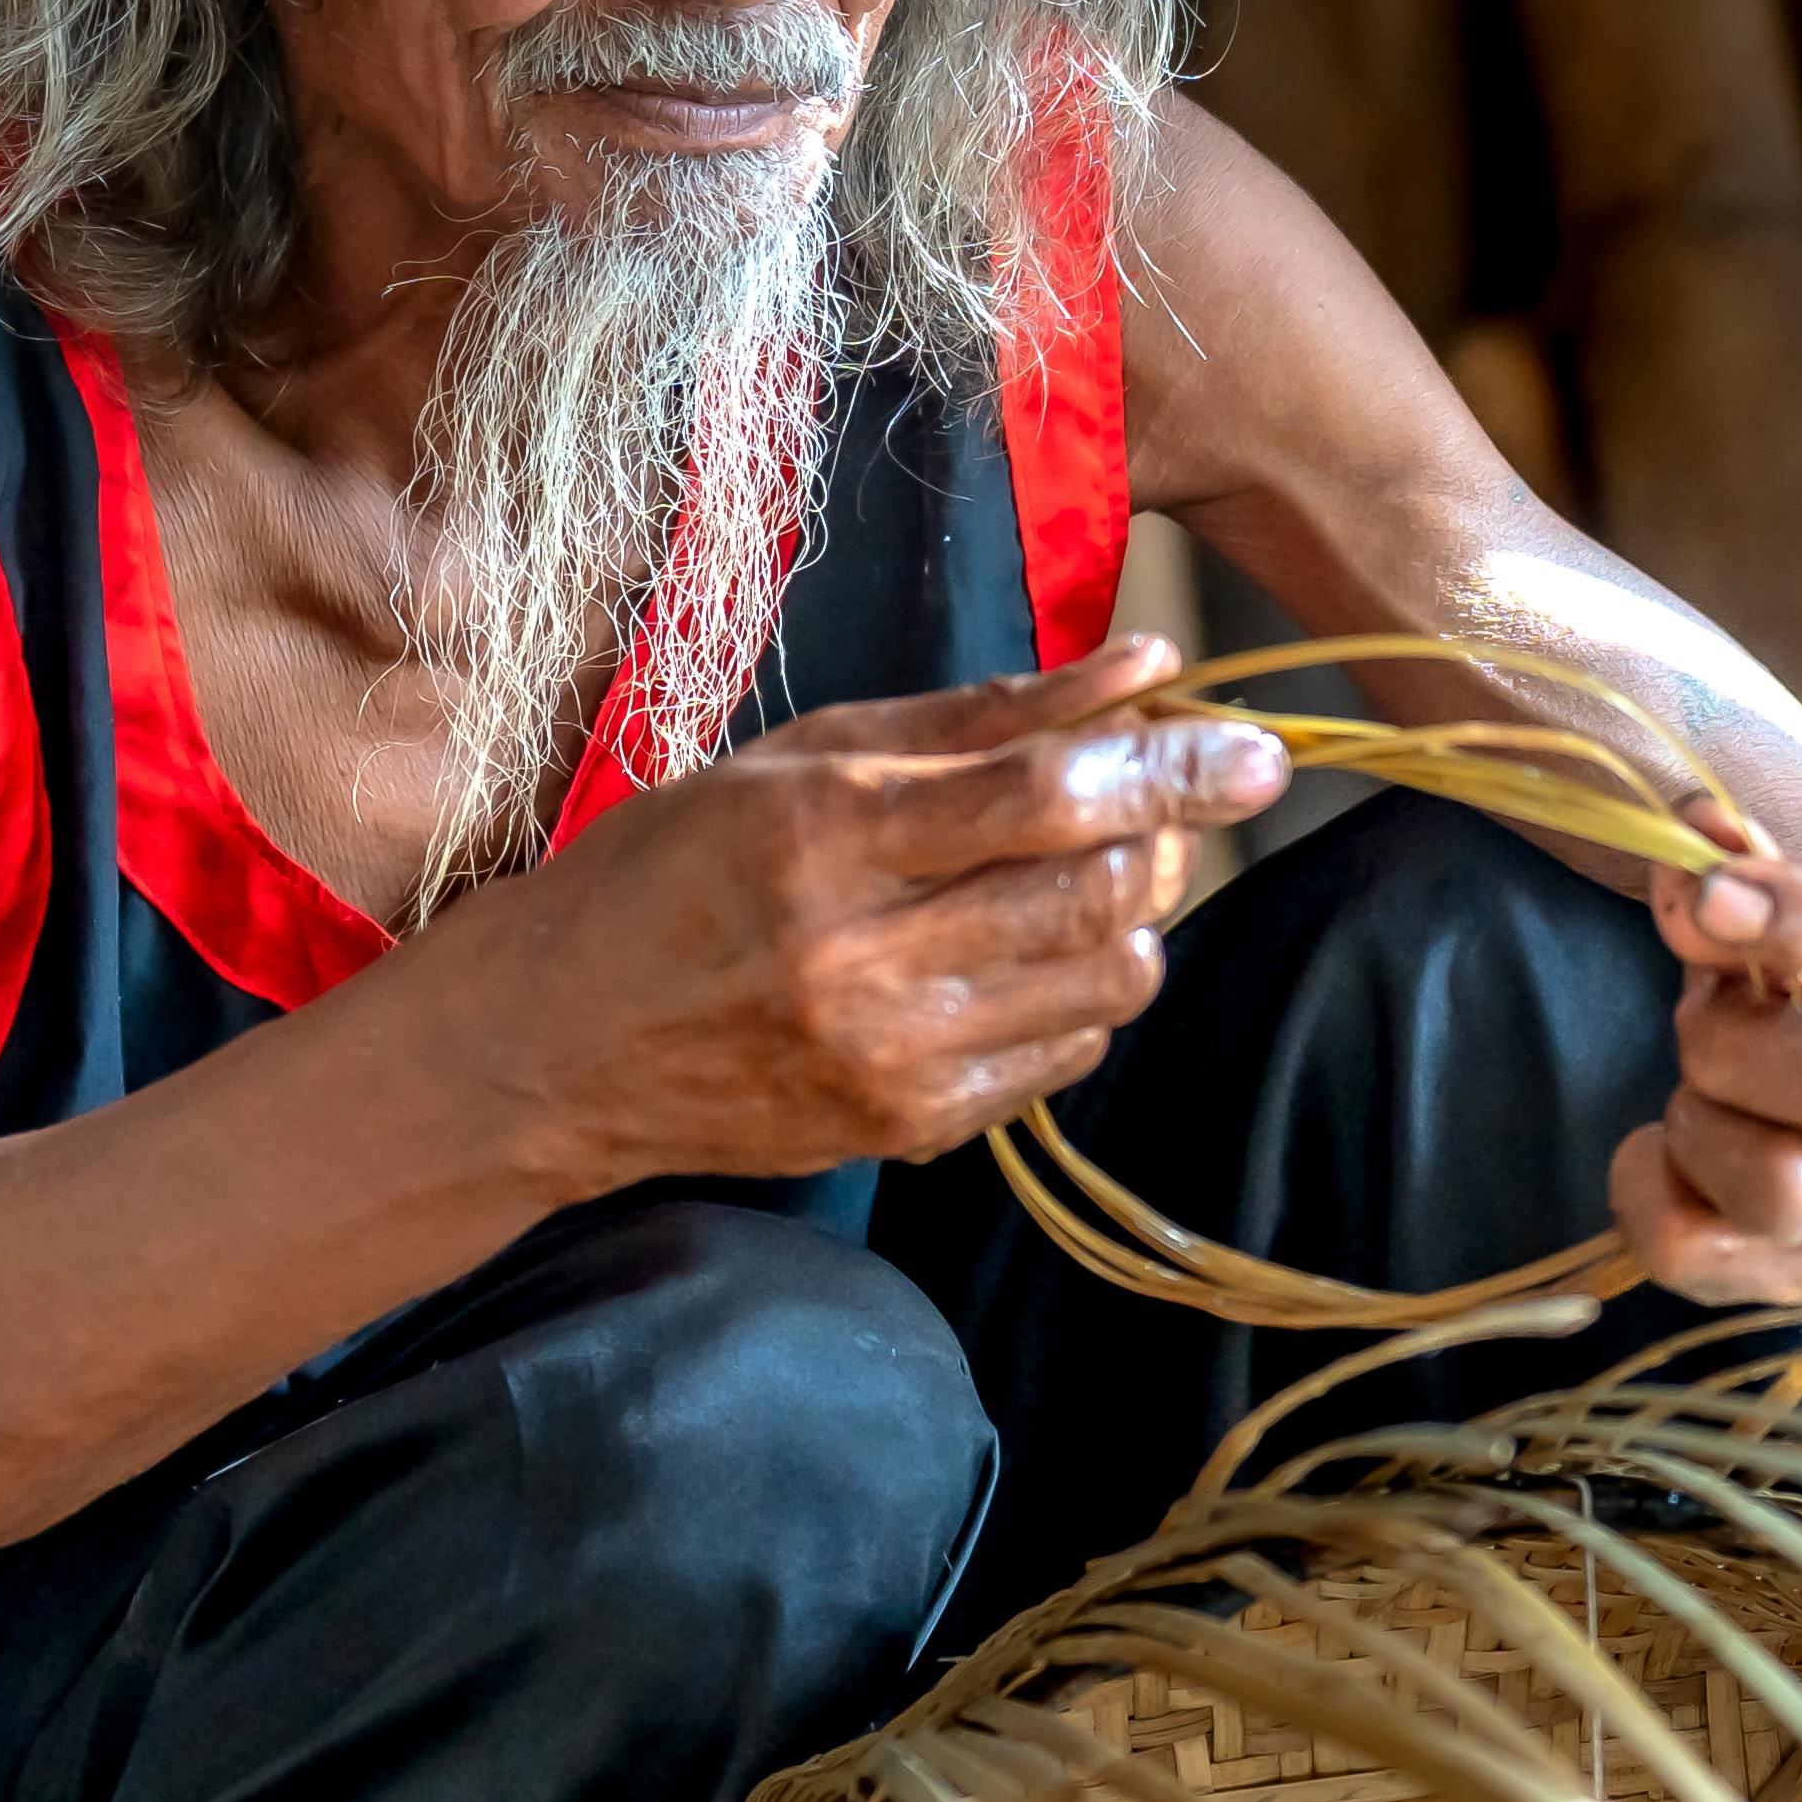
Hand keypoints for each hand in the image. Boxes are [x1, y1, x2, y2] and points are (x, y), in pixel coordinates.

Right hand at [436, 639, 1289, 1187]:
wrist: (551, 1045)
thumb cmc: (670, 870)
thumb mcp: (803, 759)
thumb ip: (982, 718)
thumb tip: (1146, 671)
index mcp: (823, 839)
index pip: (1045, 801)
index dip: (1170, 770)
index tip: (1250, 748)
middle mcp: (860, 962)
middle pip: (1095, 895)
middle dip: (1164, 835)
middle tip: (1157, 799)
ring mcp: (888, 1061)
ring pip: (1105, 982)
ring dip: (1130, 916)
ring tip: (1075, 873)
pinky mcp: (906, 1129)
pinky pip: (1063, 1055)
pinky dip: (1077, 993)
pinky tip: (1014, 955)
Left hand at [1607, 835, 1801, 1301]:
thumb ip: (1754, 871)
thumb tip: (1687, 845)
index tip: (1713, 895)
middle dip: (1731, 1040)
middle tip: (1703, 1013)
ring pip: (1781, 1190)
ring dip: (1698, 1122)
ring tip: (1701, 1090)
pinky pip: (1698, 1254)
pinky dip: (1645, 1190)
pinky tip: (1668, 1150)